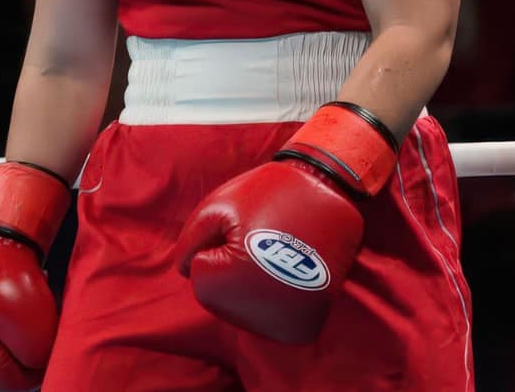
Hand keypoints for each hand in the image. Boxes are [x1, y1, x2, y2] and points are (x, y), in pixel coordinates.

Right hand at [0, 161, 71, 390]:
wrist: (1, 237)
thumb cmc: (11, 274)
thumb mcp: (34, 325)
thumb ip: (37, 362)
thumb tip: (39, 372)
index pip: (10, 383)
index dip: (37, 365)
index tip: (46, 337)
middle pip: (6, 374)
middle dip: (29, 354)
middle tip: (41, 324)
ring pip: (9, 361)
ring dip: (26, 344)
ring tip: (30, 315)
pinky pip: (6, 348)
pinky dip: (21, 336)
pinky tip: (24, 315)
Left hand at [175, 103, 399, 343]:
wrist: (329, 189)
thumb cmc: (268, 193)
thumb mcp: (214, 208)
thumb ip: (189, 243)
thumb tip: (185, 272)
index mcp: (227, 285)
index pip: (198, 271)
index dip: (217, 242)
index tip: (246, 226)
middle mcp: (255, 314)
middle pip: (220, 294)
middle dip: (231, 263)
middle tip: (263, 236)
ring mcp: (282, 325)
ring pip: (244, 304)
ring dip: (252, 280)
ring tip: (279, 250)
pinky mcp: (303, 327)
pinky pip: (272, 315)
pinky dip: (276, 294)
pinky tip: (291, 270)